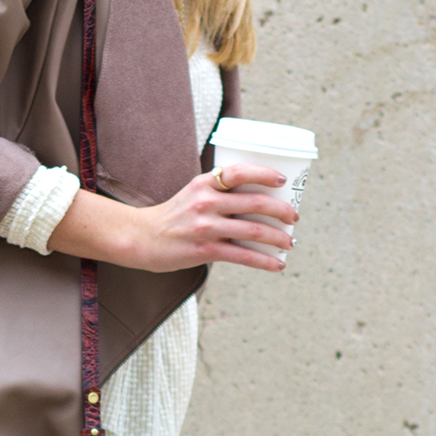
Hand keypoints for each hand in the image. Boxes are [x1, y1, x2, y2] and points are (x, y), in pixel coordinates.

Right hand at [47, 162, 297, 273]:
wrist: (142, 238)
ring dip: (278, 237)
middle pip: (254, 202)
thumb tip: (258, 198)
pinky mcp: (204, 251)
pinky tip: (277, 264)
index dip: (264, 174)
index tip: (282, 181)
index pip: (239, 172)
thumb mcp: (193, 193)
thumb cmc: (174, 216)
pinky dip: (264, 260)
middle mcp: (206, 202)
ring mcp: (205, 227)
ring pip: (253, 230)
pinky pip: (242, 255)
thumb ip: (219, 192)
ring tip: (289, 242)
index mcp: (204, 183)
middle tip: (293, 217)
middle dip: (281, 211)